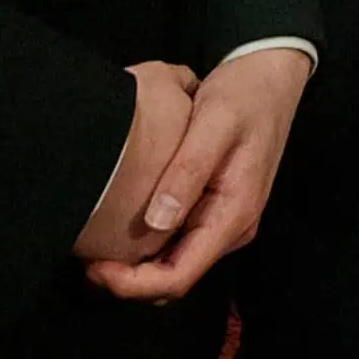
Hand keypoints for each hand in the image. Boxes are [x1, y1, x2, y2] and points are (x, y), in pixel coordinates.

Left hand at [84, 46, 310, 300]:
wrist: (272, 74)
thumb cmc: (245, 94)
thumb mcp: (215, 122)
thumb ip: (188, 170)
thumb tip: (155, 222)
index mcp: (234, 214)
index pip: (180, 277)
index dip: (133, 284)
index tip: (94, 268)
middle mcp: (231, 227)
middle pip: (174, 278)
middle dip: (128, 280)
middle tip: (86, 257)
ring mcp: (224, 219)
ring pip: (174, 264)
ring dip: (136, 266)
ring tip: (97, 244)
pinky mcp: (215, 207)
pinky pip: (178, 242)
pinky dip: (148, 246)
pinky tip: (123, 225)